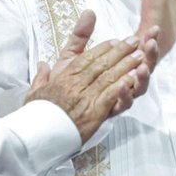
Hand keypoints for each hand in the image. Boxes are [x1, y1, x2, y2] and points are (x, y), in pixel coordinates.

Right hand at [26, 11, 149, 141]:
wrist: (35, 135)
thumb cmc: (36, 115)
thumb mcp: (35, 91)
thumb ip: (42, 76)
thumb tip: (43, 63)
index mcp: (63, 77)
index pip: (86, 58)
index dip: (103, 48)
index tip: (115, 41)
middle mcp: (75, 84)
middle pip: (101, 63)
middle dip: (120, 51)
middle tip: (134, 41)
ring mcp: (85, 97)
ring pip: (108, 76)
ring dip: (126, 65)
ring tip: (140, 56)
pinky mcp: (92, 113)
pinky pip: (109, 96)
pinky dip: (122, 86)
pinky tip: (133, 78)